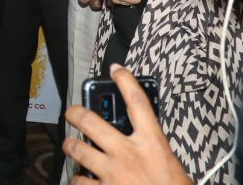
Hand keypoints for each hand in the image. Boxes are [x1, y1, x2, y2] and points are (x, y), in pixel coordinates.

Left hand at [64, 64, 191, 183]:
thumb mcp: (171, 167)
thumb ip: (151, 151)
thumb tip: (133, 143)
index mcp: (153, 145)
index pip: (139, 103)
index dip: (126, 81)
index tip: (116, 69)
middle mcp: (129, 154)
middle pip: (91, 121)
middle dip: (75, 113)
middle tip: (71, 112)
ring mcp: (113, 174)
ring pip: (77, 149)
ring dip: (71, 147)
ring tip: (71, 146)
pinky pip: (79, 181)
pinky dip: (78, 180)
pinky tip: (80, 180)